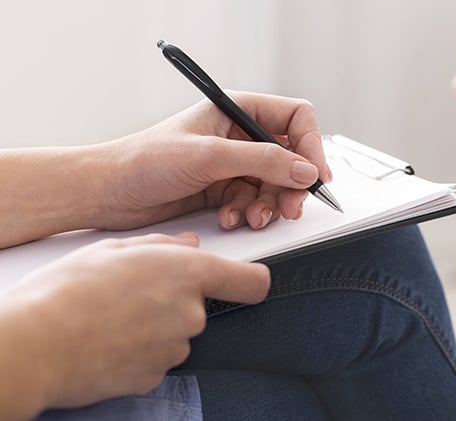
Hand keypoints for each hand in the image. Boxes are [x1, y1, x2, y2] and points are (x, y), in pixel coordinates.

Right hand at [3, 232, 269, 412]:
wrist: (35, 344)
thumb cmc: (68, 290)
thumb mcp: (114, 248)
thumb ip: (162, 245)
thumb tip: (187, 245)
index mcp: (187, 273)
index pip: (252, 281)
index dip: (253, 279)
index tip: (247, 280)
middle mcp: (190, 313)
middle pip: (200, 307)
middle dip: (175, 301)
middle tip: (133, 294)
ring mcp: (174, 349)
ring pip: (176, 334)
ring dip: (155, 327)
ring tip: (112, 317)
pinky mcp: (153, 377)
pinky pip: (156, 360)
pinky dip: (138, 352)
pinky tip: (108, 341)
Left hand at [95, 92, 332, 230]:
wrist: (108, 193)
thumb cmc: (145, 160)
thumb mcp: (210, 156)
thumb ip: (263, 161)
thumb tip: (307, 170)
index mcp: (238, 110)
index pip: (295, 118)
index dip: (312, 145)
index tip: (316, 174)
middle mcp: (240, 134)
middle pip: (291, 157)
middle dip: (292, 185)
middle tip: (290, 207)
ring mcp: (233, 163)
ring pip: (276, 184)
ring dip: (269, 204)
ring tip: (253, 217)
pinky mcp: (224, 188)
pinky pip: (254, 201)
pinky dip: (247, 213)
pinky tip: (228, 217)